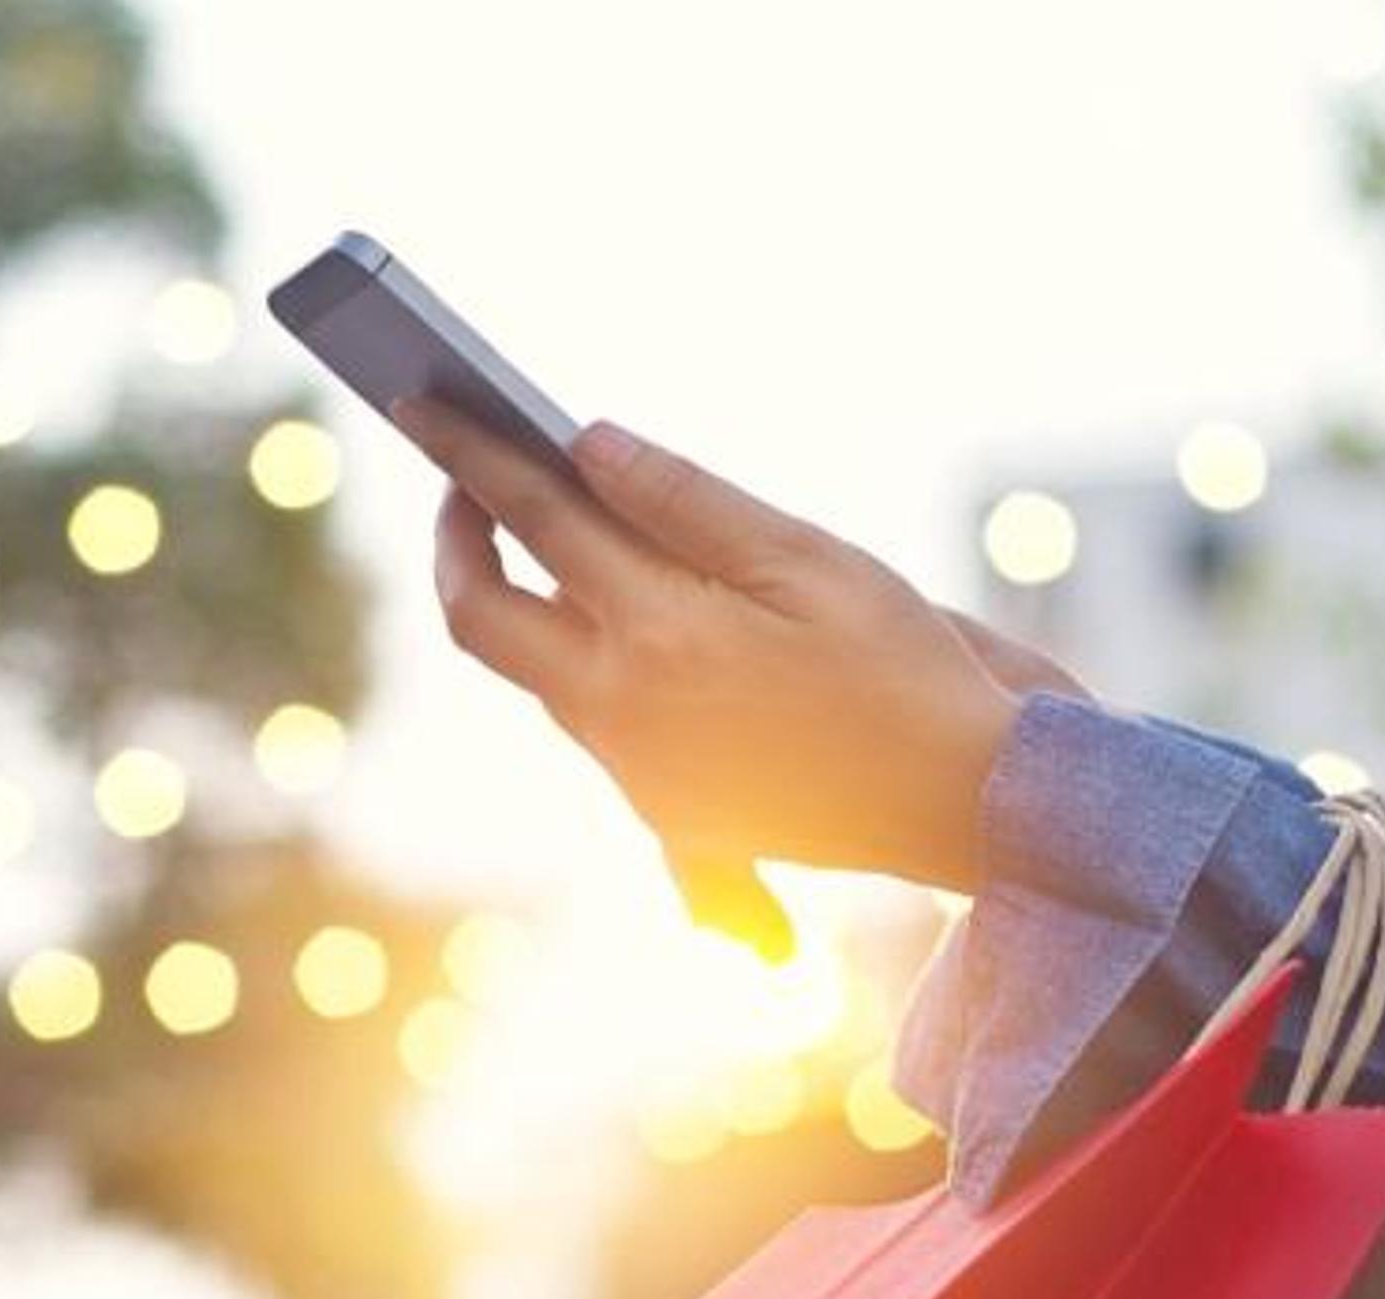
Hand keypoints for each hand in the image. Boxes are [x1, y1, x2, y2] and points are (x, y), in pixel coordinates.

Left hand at [397, 401, 1026, 893]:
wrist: (963, 807)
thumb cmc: (905, 669)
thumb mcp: (810, 561)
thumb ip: (687, 502)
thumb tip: (587, 443)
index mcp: (658, 637)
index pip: (534, 518)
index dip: (470, 451)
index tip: (421, 399)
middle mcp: (622, 712)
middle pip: (480, 619)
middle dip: (455, 540)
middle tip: (465, 476)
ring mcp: (634, 771)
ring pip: (534, 672)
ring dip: (526, 598)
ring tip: (542, 525)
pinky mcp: (662, 812)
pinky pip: (593, 721)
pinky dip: (594, 658)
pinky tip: (631, 622)